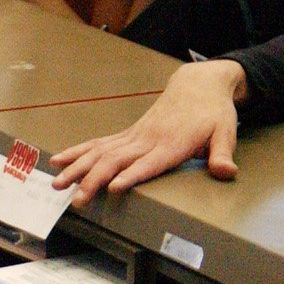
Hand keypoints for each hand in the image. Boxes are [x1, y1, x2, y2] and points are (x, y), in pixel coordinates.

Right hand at [50, 59, 246, 198]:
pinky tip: (59, 161)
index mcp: (172, 143)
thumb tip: (227, 172)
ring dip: (78, 168)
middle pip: (116, 160)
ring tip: (56, 183)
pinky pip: (99, 143)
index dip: (132, 175)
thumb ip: (222, 154)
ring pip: (101, 152)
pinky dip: (78, 152)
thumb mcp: (226, 131)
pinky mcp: (129, 133)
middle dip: (94, 180)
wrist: (198, 84)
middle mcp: (149, 139)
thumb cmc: (213, 111)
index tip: (114, 187)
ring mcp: (136, 135)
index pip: (149, 162)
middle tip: (77, 199)